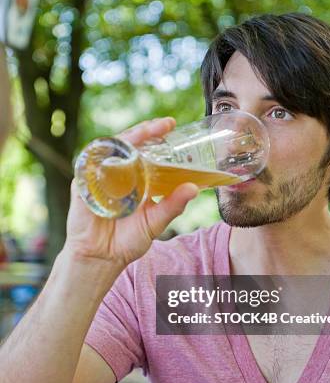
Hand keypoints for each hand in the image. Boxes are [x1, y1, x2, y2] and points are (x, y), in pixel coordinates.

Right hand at [64, 117, 198, 268]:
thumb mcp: (156, 222)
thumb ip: (173, 205)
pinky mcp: (83, 186)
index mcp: (135, 178)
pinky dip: (101, 157)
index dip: (155, 134)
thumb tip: (194, 188)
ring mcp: (99, 177)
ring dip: (127, 139)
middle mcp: (117, 173)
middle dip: (145, 131)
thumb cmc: (128, 241)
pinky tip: (116, 152)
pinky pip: (90, 165)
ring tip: (144, 132)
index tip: (171, 124)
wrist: (101, 259)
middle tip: (163, 125)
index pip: (144, 149)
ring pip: (110, 149)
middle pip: (128, 143)